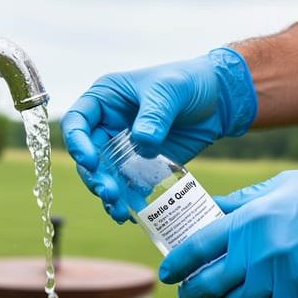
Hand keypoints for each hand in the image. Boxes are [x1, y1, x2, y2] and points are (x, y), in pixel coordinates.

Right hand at [60, 47, 255, 221]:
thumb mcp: (171, 89)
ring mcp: (124, 148)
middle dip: (94, 177)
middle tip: (109, 193)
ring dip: (109, 195)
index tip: (91, 161)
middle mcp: (109, 125)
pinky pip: (128, 187)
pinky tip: (134, 215)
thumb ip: (155, 114)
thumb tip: (142, 142)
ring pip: (105, 176)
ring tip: (119, 212)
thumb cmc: (190, 82)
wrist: (220, 100)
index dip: (77, 143)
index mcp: (106, 99)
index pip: (77, 122)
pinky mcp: (142, 166)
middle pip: (88, 156)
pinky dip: (128, 201)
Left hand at [158, 156, 297, 297]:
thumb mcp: (276, 187)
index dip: (176, 265)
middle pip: (208, 283)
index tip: (166, 274)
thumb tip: (207, 213)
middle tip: (188, 292)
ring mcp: (281, 276)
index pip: (197, 248)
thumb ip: (239, 204)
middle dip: (191, 292)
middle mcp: (260, 251)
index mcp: (249, 220)